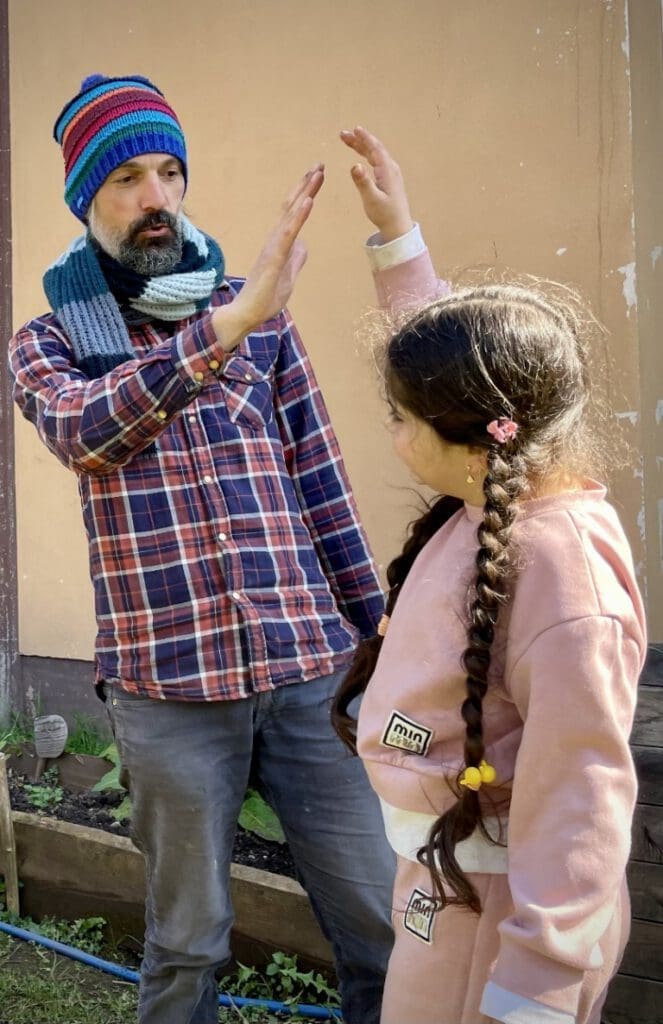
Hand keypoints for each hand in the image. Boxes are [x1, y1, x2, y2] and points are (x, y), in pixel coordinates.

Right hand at [212, 164, 323, 350]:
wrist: (246, 314)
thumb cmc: (264, 298)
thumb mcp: (288, 277)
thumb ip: (295, 259)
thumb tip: (303, 245)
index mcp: (279, 244)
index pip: (293, 214)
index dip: (305, 194)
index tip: (317, 176)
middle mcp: (275, 240)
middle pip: (292, 207)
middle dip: (306, 185)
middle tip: (319, 164)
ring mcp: (273, 247)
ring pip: (290, 214)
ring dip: (304, 193)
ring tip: (317, 174)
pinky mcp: (273, 258)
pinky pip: (288, 233)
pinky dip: (299, 216)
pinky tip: (308, 201)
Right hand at [340, 126, 412, 241]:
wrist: (397, 227)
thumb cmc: (385, 215)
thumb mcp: (372, 199)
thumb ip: (363, 182)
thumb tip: (354, 165)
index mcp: (387, 171)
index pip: (375, 149)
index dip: (364, 138)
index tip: (354, 129)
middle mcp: (390, 169)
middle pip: (374, 149)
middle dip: (359, 140)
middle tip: (343, 134)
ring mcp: (390, 173)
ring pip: (374, 154)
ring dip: (361, 146)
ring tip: (348, 140)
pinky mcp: (388, 179)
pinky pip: (376, 160)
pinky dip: (367, 154)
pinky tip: (361, 154)